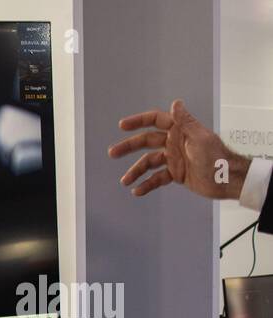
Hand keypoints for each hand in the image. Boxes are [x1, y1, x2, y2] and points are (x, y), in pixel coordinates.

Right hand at [109, 98, 248, 199]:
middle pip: (146, 142)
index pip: (156, 121)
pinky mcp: (175, 174)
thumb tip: (175, 104)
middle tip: (113, 153)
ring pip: (148, 163)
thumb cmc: (216, 157)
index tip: (122, 126)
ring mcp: (174, 159)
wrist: (226, 179)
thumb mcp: (199, 138)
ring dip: (136, 171)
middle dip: (129, 147)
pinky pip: (156, 178)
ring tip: (125, 181)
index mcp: (180, 131)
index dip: (139, 121)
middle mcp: (174, 143)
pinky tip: (138, 191)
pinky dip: (147, 184)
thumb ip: (185, 122)